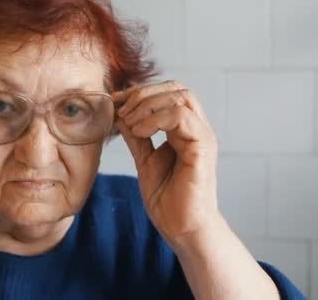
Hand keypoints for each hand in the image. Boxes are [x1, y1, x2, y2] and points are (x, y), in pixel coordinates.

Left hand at [112, 80, 219, 246]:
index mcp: (185, 130)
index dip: (141, 92)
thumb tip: (121, 114)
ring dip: (148, 105)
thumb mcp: (145, 160)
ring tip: (129, 122)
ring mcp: (202, 137)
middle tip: (121, 109)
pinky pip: (182, 117)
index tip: (115, 102)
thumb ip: (137, 136)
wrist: (182, 228)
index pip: (169, 93)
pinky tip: (140, 132)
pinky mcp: (202, 149)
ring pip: (181, 97)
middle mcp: (197, 129)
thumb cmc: (168, 199)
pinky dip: (156, 119)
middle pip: (177, 88)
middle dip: (144, 93)